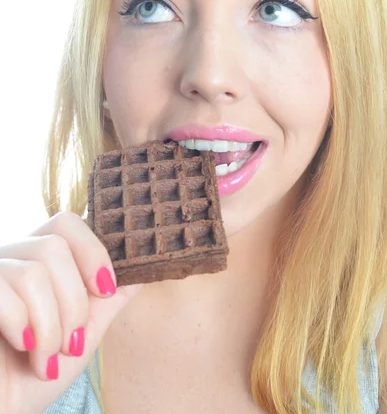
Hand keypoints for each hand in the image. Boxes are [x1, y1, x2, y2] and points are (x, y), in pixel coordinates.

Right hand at [0, 211, 142, 413]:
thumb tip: (142, 267)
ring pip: (33, 273)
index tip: (106, 290)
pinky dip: (22, 327)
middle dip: (73, 302)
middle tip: (71, 341)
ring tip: (46, 357)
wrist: (1, 412)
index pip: (66, 223)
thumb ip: (106, 300)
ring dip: (50, 325)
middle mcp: (9, 260)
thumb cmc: (33, 376)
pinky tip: (23, 349)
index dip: (92, 251)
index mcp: (35, 261)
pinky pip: (4, 292)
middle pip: (54, 246)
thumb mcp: (81, 334)